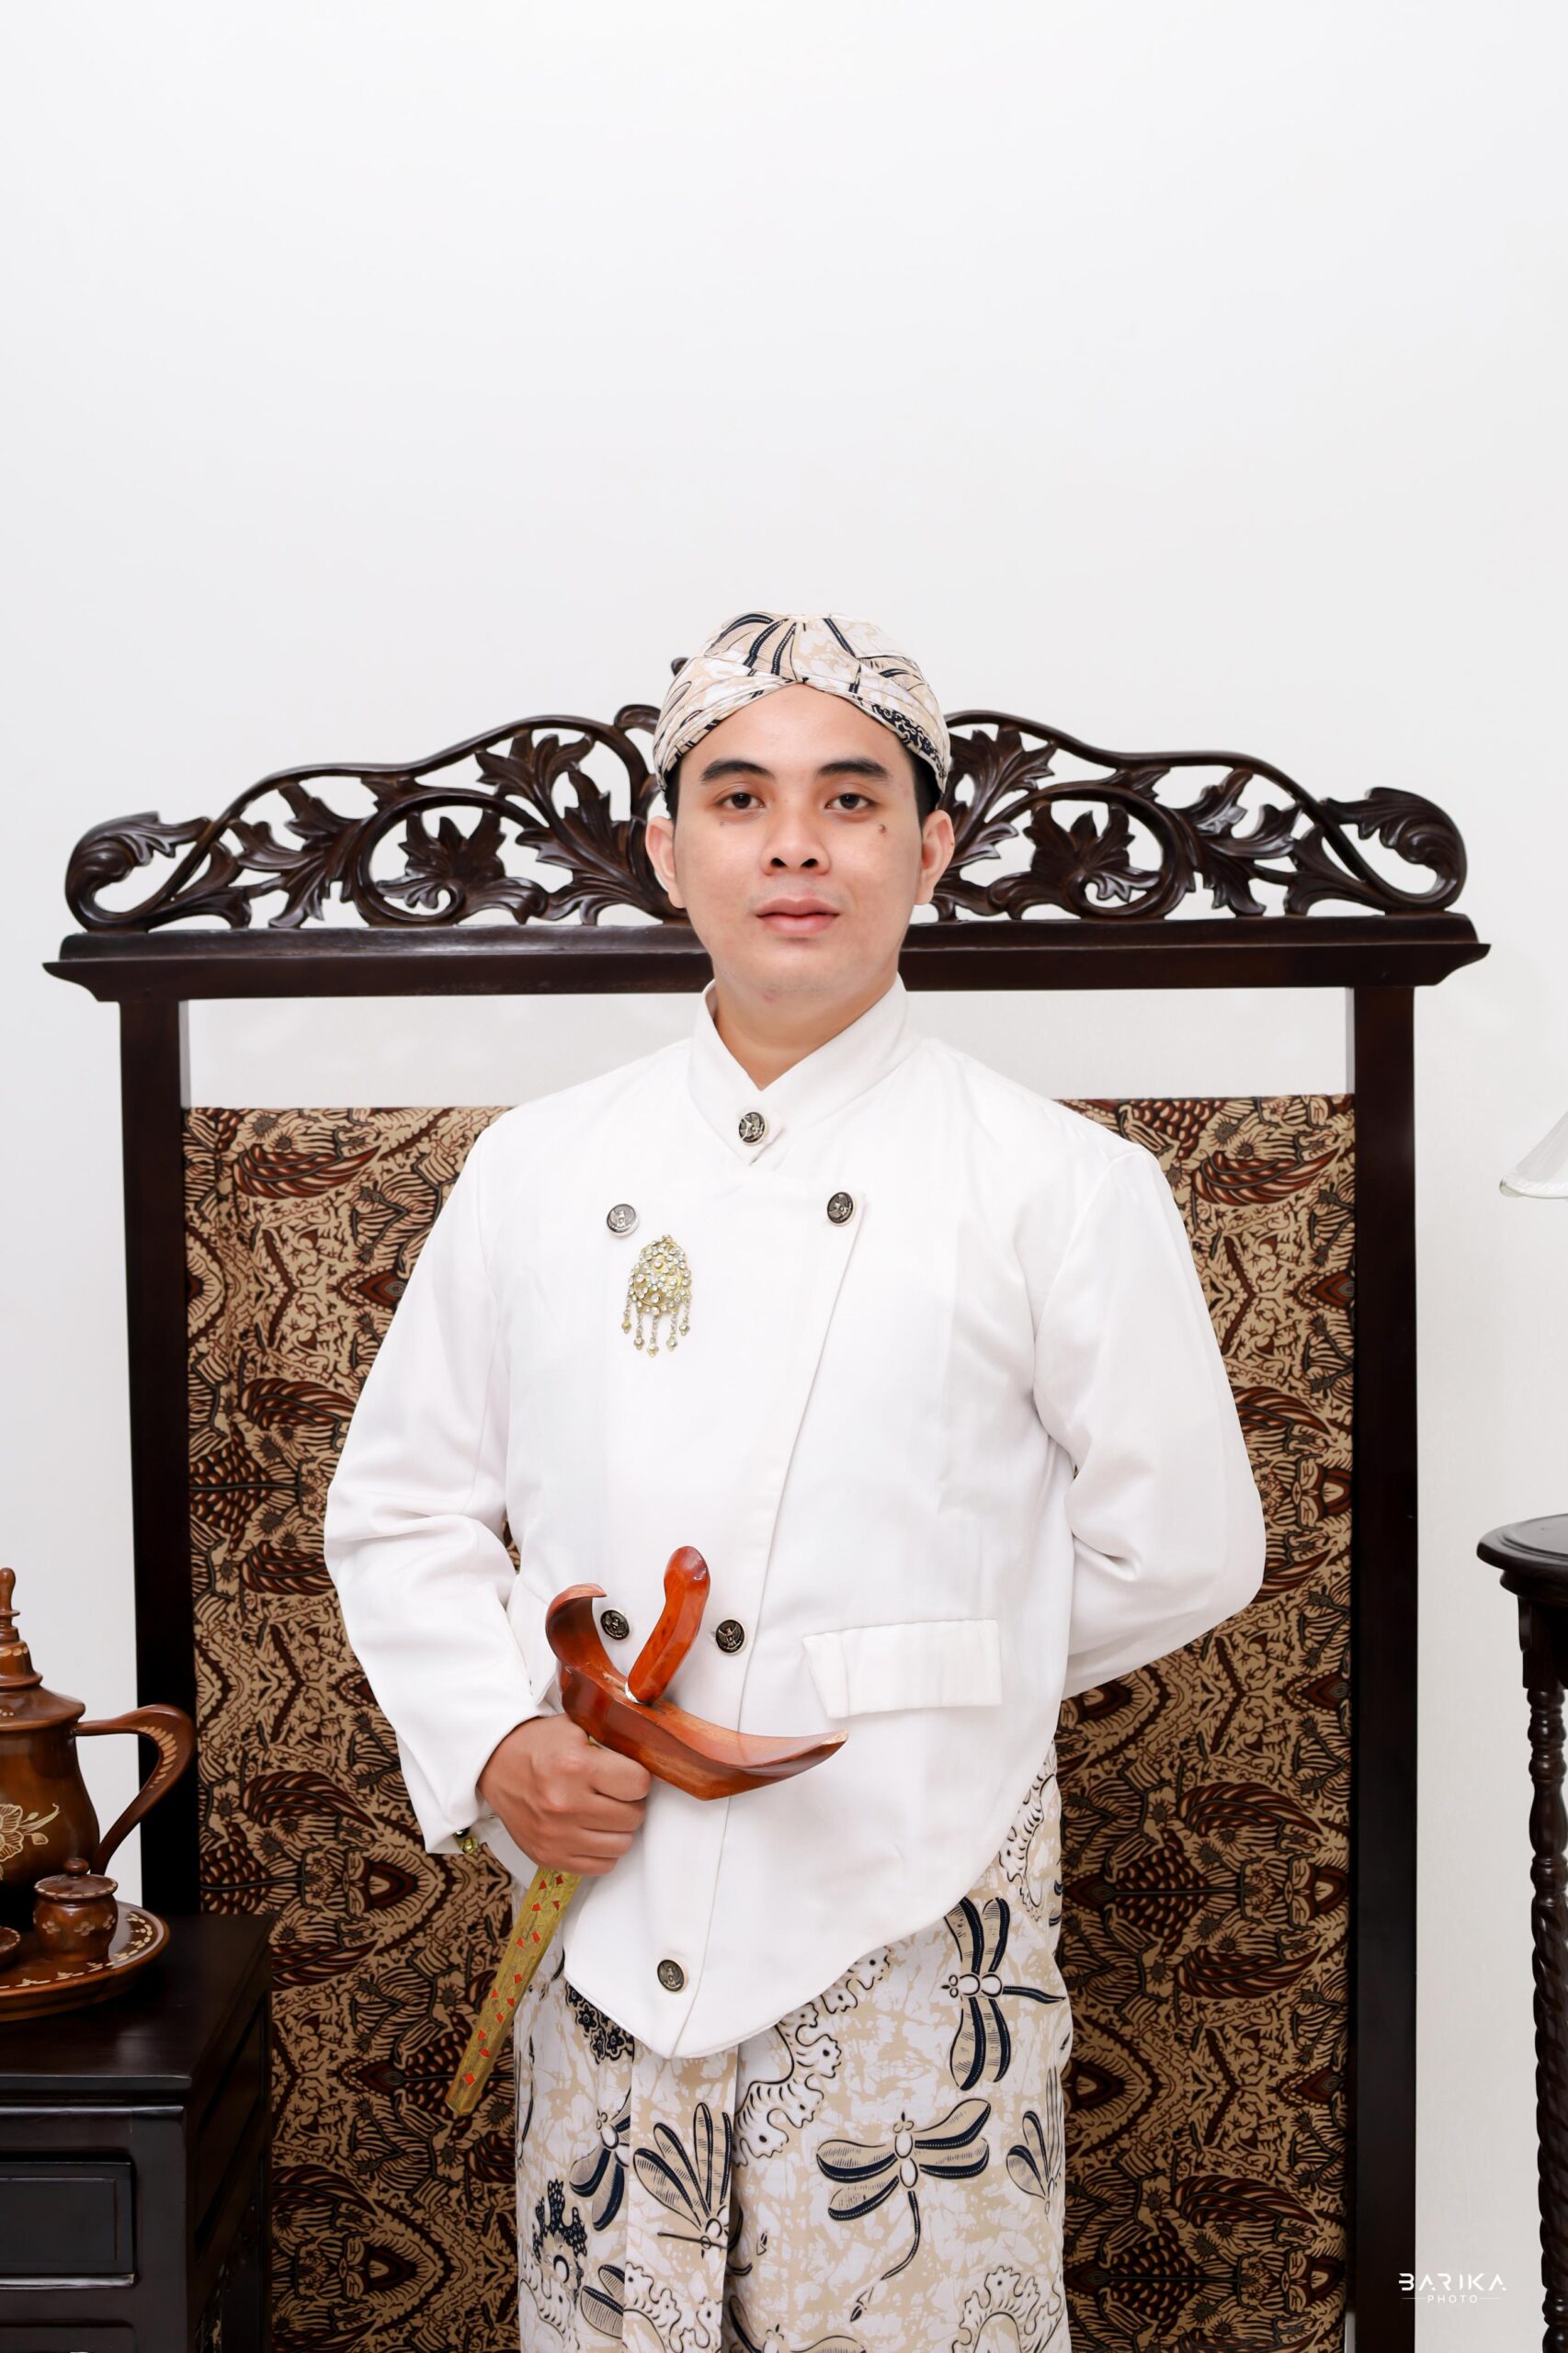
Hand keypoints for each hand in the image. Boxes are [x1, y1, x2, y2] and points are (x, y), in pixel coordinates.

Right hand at [477, 1715, 652, 1875]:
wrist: (495, 1766)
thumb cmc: (538, 1746)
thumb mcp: (574, 1727)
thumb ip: (611, 1739)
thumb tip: (650, 1755)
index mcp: (575, 1767)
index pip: (638, 1784)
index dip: (636, 1778)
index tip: (626, 1774)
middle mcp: (566, 1805)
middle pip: (633, 1817)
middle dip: (630, 1802)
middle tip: (614, 1792)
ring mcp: (557, 1836)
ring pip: (622, 1845)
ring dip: (619, 1828)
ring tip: (603, 1811)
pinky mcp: (550, 1857)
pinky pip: (601, 1866)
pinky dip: (603, 1850)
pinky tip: (592, 1830)